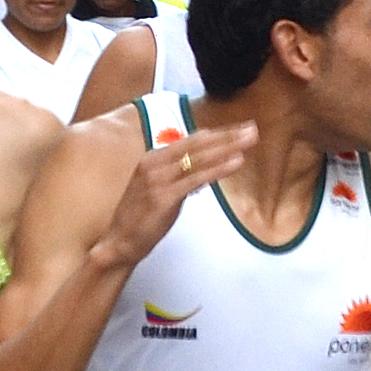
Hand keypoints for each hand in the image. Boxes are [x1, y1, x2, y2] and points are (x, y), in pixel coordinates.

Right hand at [90, 122, 255, 271]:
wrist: (119, 241)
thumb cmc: (142, 217)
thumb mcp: (161, 188)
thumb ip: (181, 175)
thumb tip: (206, 167)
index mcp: (154, 157)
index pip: (191, 141)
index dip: (217, 134)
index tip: (239, 129)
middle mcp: (155, 162)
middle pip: (197, 144)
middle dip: (227, 135)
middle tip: (251, 129)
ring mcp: (159, 178)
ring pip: (199, 157)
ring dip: (227, 147)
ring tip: (250, 140)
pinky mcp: (164, 195)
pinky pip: (197, 178)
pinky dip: (218, 169)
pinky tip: (237, 162)